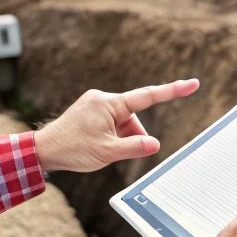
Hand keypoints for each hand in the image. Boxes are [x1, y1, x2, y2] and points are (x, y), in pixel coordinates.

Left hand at [34, 79, 200, 173]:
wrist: (44, 149)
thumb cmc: (72, 148)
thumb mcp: (107, 152)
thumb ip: (134, 147)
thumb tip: (155, 144)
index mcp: (109, 103)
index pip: (148, 96)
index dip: (173, 91)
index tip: (193, 84)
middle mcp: (103, 98)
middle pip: (133, 117)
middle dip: (132, 135)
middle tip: (114, 151)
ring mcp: (95, 103)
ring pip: (123, 122)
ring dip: (121, 137)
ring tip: (100, 149)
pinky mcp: (90, 110)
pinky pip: (111, 122)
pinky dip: (112, 135)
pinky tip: (96, 145)